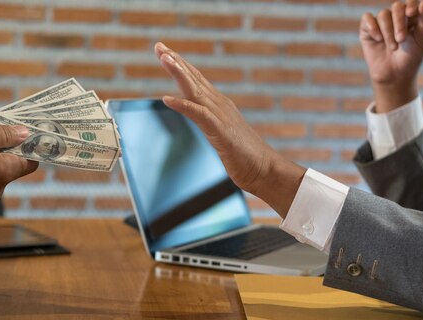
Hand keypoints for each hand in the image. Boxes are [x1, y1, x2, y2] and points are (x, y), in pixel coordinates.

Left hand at [154, 42, 304, 216]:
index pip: (196, 80)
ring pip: (195, 90)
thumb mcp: (222, 134)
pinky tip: (167, 99)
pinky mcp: (220, 131)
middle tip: (158, 46)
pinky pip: (198, 114)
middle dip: (175, 61)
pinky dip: (182, 104)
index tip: (164, 52)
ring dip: (178, 73)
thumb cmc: (244, 156)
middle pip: (194, 78)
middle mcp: (219, 105)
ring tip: (164, 58)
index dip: (180, 65)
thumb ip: (211, 122)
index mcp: (219, 105)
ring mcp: (220, 116)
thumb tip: (200, 116)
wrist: (263, 169)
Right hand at [361, 0, 422, 111]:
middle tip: (401, 39)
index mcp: (412, 15)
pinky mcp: (367, 30)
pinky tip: (378, 39)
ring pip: (383, 15)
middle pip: (397, 7)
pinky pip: (367, 19)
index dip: (411, 5)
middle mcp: (396, 16)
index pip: (411, 2)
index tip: (412, 14)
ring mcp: (381, 22)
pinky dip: (372, 27)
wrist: (394, 75)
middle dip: (400, 22)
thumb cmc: (411, 57)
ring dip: (388, 32)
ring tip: (393, 47)